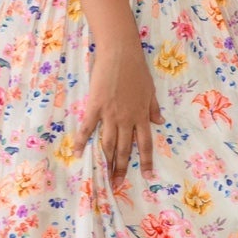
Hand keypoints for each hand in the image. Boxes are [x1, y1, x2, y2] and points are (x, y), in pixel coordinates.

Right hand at [74, 37, 163, 183]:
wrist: (120, 54)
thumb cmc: (137, 69)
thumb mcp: (150, 90)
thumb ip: (153, 108)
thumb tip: (160, 123)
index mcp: (141, 116)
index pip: (145, 144)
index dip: (146, 161)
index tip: (147, 176)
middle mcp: (126, 119)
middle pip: (125, 149)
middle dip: (122, 168)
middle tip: (118, 184)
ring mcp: (110, 114)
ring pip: (108, 143)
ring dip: (106, 161)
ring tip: (102, 176)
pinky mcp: (95, 106)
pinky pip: (88, 128)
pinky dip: (81, 141)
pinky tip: (77, 153)